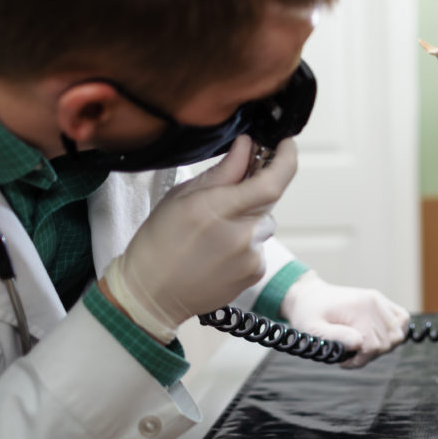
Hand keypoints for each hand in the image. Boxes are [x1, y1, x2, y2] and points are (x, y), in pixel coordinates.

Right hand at [102, 135, 296, 341]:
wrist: (150, 295)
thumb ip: (223, 172)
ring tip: (215, 233)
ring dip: (248, 219)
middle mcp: (240, 234)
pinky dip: (246, 242)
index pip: (272, 182)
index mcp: (216, 209)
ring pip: (263, 222)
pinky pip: (260, 245)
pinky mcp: (255, 273)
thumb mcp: (181, 197)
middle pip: (269, 198)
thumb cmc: (158, 242)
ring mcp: (251, 256)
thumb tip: (247, 144)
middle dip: (255, 189)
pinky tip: (219, 252)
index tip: (286, 143)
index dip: (286, 158)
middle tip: (228, 195)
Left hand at [280, 272, 409, 368]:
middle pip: (387, 342)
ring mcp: (379, 300)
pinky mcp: (381, 301)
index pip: (373, 345)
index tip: (343, 360)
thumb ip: (335, 336)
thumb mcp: (312, 328)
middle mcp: (374, 302)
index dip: (360, 359)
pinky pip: (402, 319)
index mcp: (358, 309)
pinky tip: (376, 337)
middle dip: (370, 354)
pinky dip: (395, 332)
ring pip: (398, 334)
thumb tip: (359, 344)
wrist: (309, 296)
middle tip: (350, 354)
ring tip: (361, 346)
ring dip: (383, 346)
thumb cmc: (308, 314)